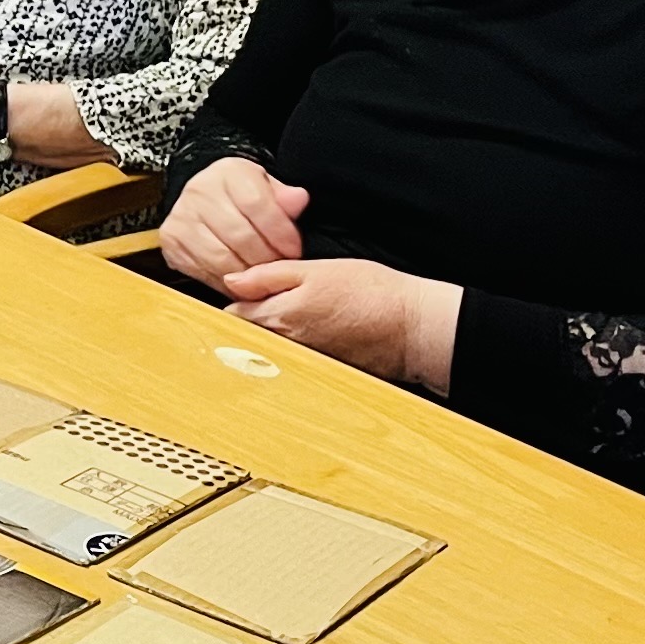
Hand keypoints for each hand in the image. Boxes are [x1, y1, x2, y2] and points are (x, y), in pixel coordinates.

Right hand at [160, 157, 306, 284]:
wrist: (206, 198)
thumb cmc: (240, 195)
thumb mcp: (265, 186)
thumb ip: (283, 196)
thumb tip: (298, 200)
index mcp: (227, 173)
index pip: (257, 205)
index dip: (280, 232)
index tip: (294, 249)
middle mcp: (198, 192)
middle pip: (239, 235)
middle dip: (266, 258)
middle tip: (280, 268)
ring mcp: (181, 218)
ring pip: (221, 258)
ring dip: (247, 274)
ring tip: (262, 276)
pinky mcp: (171, 242)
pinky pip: (203, 271)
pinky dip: (226, 282)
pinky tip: (241, 281)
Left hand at [221, 257, 458, 389]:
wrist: (413, 328)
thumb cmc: (372, 293)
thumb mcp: (316, 270)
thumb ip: (269, 276)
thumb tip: (231, 281)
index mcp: (278, 318)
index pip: (233, 315)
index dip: (237, 299)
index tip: (246, 290)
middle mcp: (283, 348)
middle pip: (246, 335)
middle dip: (247, 320)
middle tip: (267, 300)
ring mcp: (300, 363)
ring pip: (268, 348)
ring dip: (269, 335)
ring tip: (298, 315)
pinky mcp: (318, 373)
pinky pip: (291, 361)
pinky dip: (294, 349)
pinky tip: (315, 333)